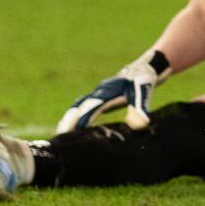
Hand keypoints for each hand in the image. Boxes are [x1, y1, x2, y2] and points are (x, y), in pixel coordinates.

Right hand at [53, 45, 168, 135]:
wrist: (142, 69)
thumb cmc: (142, 82)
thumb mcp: (144, 94)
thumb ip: (140, 109)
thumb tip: (139, 126)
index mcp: (107, 92)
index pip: (92, 107)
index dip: (83, 119)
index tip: (75, 131)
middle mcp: (98, 93)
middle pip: (78, 106)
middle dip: (69, 120)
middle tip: (60, 136)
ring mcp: (97, 94)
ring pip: (78, 106)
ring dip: (69, 119)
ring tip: (61, 135)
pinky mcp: (98, 98)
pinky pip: (82, 107)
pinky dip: (75, 117)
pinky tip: (72, 129)